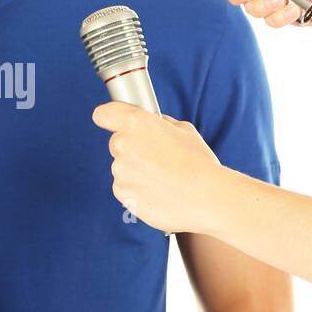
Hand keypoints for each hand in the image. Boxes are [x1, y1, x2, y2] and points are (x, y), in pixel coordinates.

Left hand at [92, 101, 223, 234]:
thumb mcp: (184, 130)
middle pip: (117, 143)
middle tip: (157, 157)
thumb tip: (153, 124)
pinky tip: (160, 190)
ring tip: (163, 178)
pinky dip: (137, 189)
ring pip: (122, 167)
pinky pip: (125, 187)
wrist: (207, 198)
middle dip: (132, 148)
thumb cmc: (199, 163)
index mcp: (136, 123)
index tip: (114, 122)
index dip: (110, 118)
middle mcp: (123, 145)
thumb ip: (160, 124)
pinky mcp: (122, 193)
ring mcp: (120, 171)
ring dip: (136, 171)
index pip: (103, 114)